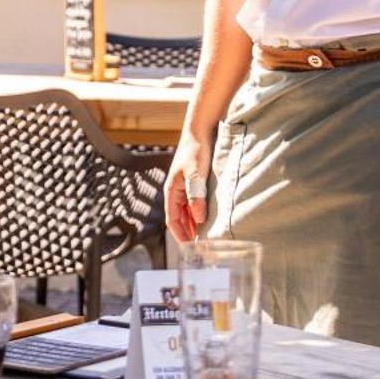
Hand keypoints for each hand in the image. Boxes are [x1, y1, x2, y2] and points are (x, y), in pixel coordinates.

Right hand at [163, 129, 213, 243]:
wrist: (200, 130)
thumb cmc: (196, 150)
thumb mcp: (196, 174)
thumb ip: (196, 196)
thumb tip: (198, 219)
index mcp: (171, 190)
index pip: (172, 219)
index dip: (180, 234)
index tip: (190, 247)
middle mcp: (175, 191)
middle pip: (178, 218)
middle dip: (187, 233)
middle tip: (200, 247)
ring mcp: (184, 187)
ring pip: (186, 212)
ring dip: (193, 224)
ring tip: (205, 236)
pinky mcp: (193, 182)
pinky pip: (193, 204)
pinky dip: (198, 214)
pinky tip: (208, 218)